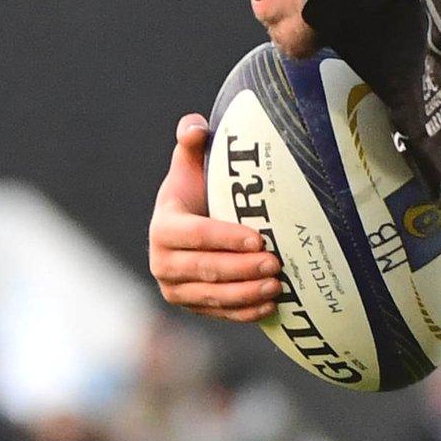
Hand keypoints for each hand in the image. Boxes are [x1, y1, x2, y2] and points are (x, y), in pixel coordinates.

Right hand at [148, 113, 281, 320]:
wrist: (194, 225)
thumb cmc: (199, 190)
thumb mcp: (193, 164)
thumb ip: (191, 141)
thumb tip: (195, 126)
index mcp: (164, 227)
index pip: (194, 235)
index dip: (224, 238)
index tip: (258, 239)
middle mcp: (163, 262)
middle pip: (204, 269)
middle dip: (241, 269)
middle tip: (276, 263)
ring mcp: (176, 288)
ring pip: (211, 296)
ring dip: (246, 293)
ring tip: (277, 285)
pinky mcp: (193, 306)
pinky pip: (218, 313)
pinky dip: (243, 313)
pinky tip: (270, 306)